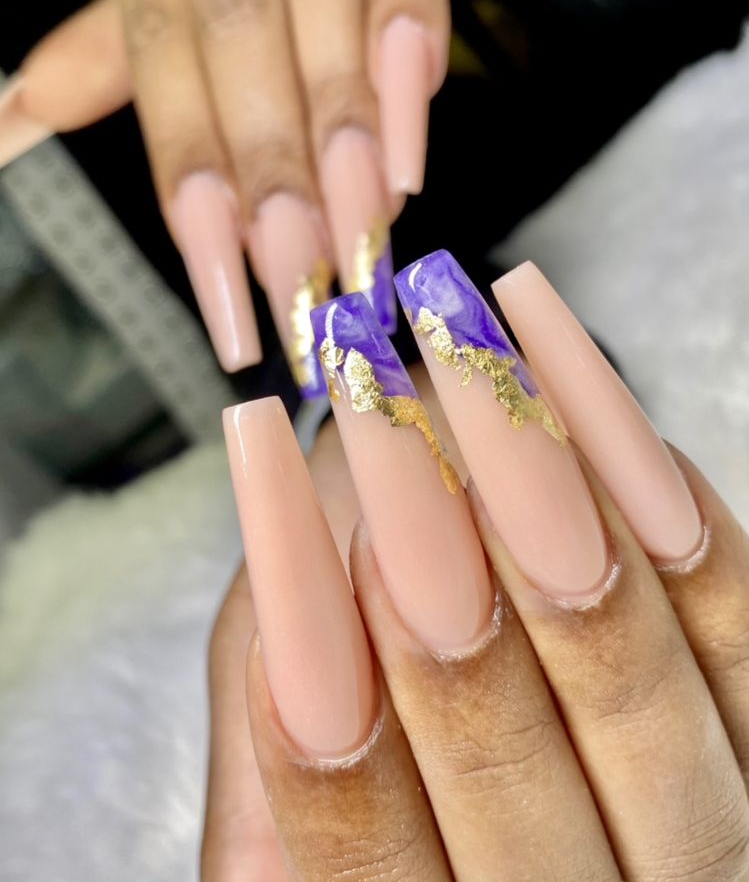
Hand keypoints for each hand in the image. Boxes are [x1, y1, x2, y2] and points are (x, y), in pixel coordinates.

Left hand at [1, 0, 448, 385]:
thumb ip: (114, 41)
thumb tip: (22, 110)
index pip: (159, 65)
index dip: (195, 190)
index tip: (234, 308)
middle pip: (236, 38)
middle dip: (273, 174)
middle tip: (304, 287)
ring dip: (345, 117)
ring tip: (364, 227)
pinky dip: (412, 12)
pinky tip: (416, 107)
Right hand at [213, 254, 748, 879]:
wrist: (468, 624)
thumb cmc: (360, 681)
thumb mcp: (275, 740)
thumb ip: (265, 745)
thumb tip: (273, 708)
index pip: (358, 828)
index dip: (307, 650)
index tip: (264, 471)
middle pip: (505, 762)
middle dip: (428, 563)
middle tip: (376, 408)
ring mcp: (702, 818)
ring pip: (634, 679)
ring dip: (539, 493)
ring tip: (465, 351)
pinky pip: (729, 600)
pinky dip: (636, 466)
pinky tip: (561, 361)